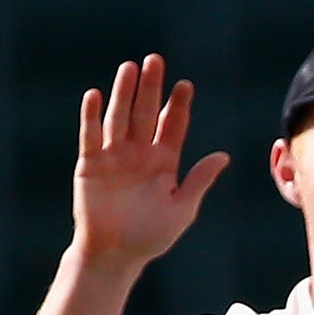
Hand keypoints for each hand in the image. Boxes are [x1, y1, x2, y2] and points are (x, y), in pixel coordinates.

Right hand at [71, 55, 230, 274]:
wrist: (116, 253)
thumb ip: (199, 180)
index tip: (186, 85)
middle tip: (156, 60)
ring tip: (130, 68)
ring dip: (124, 94)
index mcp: (164, 162)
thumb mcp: (182, 208)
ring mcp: (114, 156)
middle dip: (151, 88)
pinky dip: (92, 116)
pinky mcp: (90, 164)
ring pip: (120, 117)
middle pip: (147, 113)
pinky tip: (95, 95)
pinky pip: (91, 136)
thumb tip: (223, 156)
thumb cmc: (151, 235)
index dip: (178, 105)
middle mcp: (139, 153)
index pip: (173, 126)